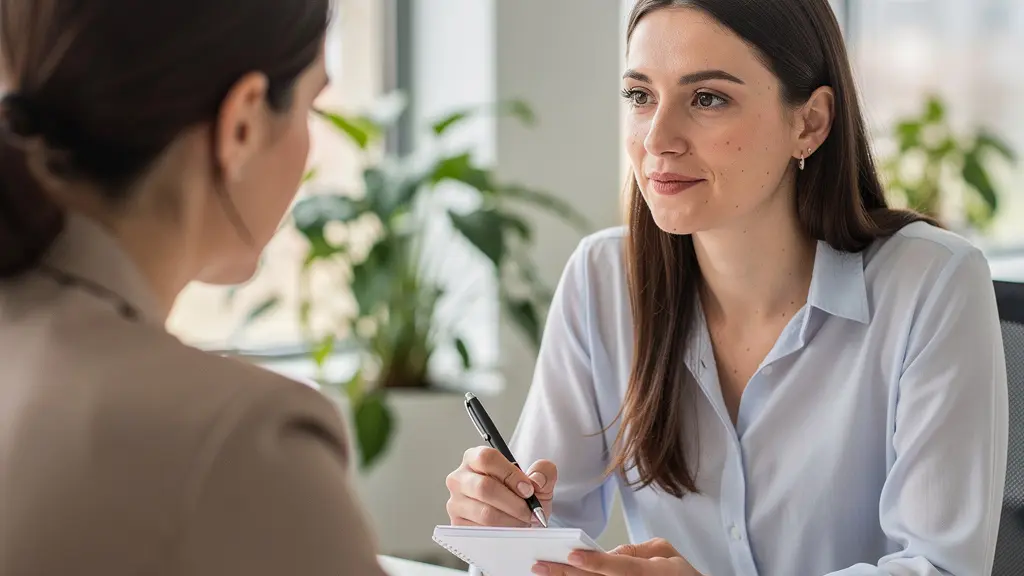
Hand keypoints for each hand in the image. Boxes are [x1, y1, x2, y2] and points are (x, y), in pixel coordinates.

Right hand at [445, 446, 556, 526]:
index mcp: (474, 458)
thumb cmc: (521, 495)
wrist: (515, 517)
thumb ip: (544, 472)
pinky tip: (512, 529)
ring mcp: (456, 502)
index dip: (510, 474)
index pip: (487, 459)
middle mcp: (460, 478)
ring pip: (485, 513)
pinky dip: (502, 532)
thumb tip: (536, 481)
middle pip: (484, 487)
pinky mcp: (457, 524)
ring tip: (524, 521)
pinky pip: (481, 531)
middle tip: (530, 511)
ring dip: (511, 520)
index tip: (528, 489)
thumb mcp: (538, 480)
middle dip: (514, 503)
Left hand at [532, 538, 702, 575]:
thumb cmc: (677, 573)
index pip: (618, 567)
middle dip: (565, 574)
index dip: (595, 562)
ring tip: (543, 574)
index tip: (573, 555)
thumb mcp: (664, 551)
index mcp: (649, 572)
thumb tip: (607, 553)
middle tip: (540, 566)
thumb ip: (635, 549)